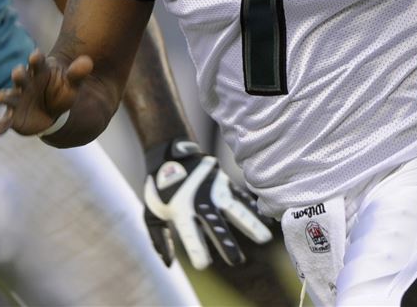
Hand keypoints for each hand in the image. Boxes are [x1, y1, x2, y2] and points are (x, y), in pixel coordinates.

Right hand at [0, 50, 92, 138]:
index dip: (36, 59)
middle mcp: (24, 83)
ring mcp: (16, 100)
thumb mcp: (71, 83)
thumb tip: (89, 61)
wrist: (51, 110)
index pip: (36, 62)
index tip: (37, 55)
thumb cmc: (60, 91)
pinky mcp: (12, 117)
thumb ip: (77, 74)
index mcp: (38, 72)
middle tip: (18, 72)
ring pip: (8, 97)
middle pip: (20, 77)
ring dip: (4, 97)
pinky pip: (3, 123)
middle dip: (19, 75)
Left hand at [143, 138, 272, 269]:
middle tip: (236, 260)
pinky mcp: (224, 180)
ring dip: (250, 223)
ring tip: (264, 238)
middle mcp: (199, 199)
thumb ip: (159, 239)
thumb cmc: (159, 188)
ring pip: (235, 208)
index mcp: (180, 210)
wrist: (167, 152)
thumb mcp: (150, 213)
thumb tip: (168, 264)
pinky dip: (254, 208)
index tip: (203, 264)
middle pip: (215, 223)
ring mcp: (214, 188)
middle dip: (225, 241)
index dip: (196, 249)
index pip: (189, 233)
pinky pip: (242, 196)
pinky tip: (267, 220)